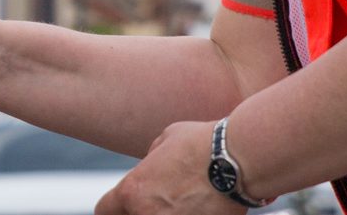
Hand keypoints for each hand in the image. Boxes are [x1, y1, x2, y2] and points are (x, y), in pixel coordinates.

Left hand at [95, 121, 246, 214]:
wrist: (242, 159)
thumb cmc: (204, 143)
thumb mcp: (166, 139)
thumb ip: (151, 160)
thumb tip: (152, 166)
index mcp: (133, 191)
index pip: (105, 211)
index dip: (114, 207)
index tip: (125, 204)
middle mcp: (147, 214)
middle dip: (142, 210)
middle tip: (163, 198)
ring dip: (169, 212)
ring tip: (187, 200)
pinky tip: (203, 207)